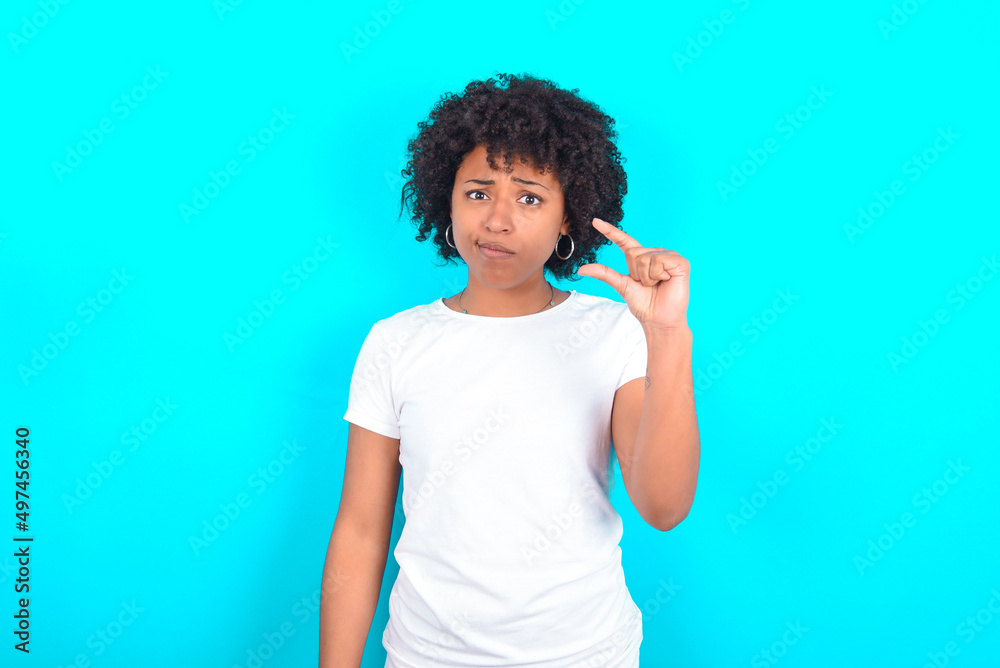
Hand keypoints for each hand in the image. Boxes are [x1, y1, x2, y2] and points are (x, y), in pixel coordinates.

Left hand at [576, 217, 690, 330]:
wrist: (658, 319)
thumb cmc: (643, 304)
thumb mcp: (621, 285)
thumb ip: (604, 273)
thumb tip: (581, 269)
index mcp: (641, 257)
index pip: (623, 240)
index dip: (610, 231)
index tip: (595, 221)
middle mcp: (655, 253)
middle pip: (634, 253)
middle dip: (636, 273)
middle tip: (647, 284)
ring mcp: (668, 256)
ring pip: (645, 258)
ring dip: (647, 277)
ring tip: (657, 284)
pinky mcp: (680, 262)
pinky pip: (659, 261)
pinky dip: (658, 275)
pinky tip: (666, 281)